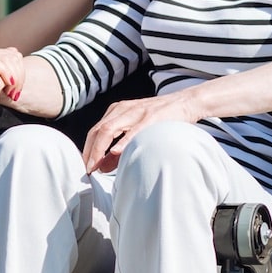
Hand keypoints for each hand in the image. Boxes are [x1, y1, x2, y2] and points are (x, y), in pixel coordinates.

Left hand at [81, 90, 201, 171]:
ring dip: (99, 149)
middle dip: (89, 152)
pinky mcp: (152, 116)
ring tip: (95, 165)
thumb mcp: (135, 132)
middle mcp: (123, 109)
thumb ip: (118, 149)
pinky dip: (124, 141)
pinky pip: (134, 130)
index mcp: (117, 111)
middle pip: (97, 131)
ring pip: (109, 129)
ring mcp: (136, 112)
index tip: (84, 167)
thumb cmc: (161, 119)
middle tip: (87, 170)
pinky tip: (116, 152)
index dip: (86, 150)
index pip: (94, 131)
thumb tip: (101, 167)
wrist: (186, 102)